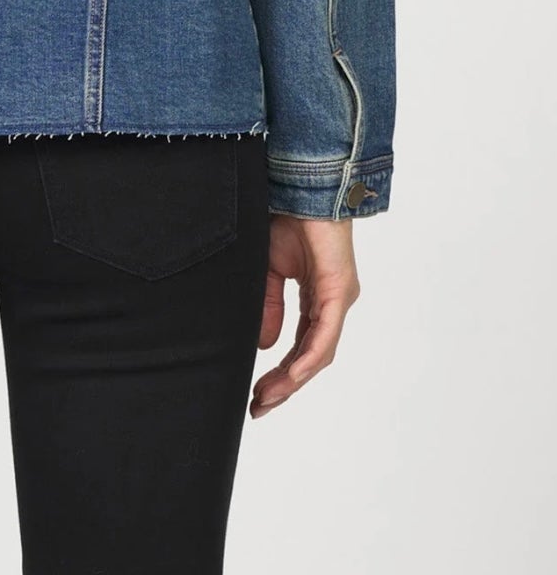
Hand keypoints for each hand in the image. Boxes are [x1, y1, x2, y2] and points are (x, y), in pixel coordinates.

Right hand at [250, 214, 360, 417]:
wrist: (300, 187)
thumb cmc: (286, 219)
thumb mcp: (268, 271)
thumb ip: (268, 307)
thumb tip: (266, 347)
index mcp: (315, 297)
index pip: (300, 345)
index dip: (280, 372)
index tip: (257, 393)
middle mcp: (330, 303)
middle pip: (310, 357)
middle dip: (285, 385)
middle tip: (260, 407)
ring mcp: (337, 299)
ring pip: (319, 352)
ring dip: (294, 379)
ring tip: (269, 397)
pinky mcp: (338, 291)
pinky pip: (324, 334)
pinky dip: (308, 357)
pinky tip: (293, 375)